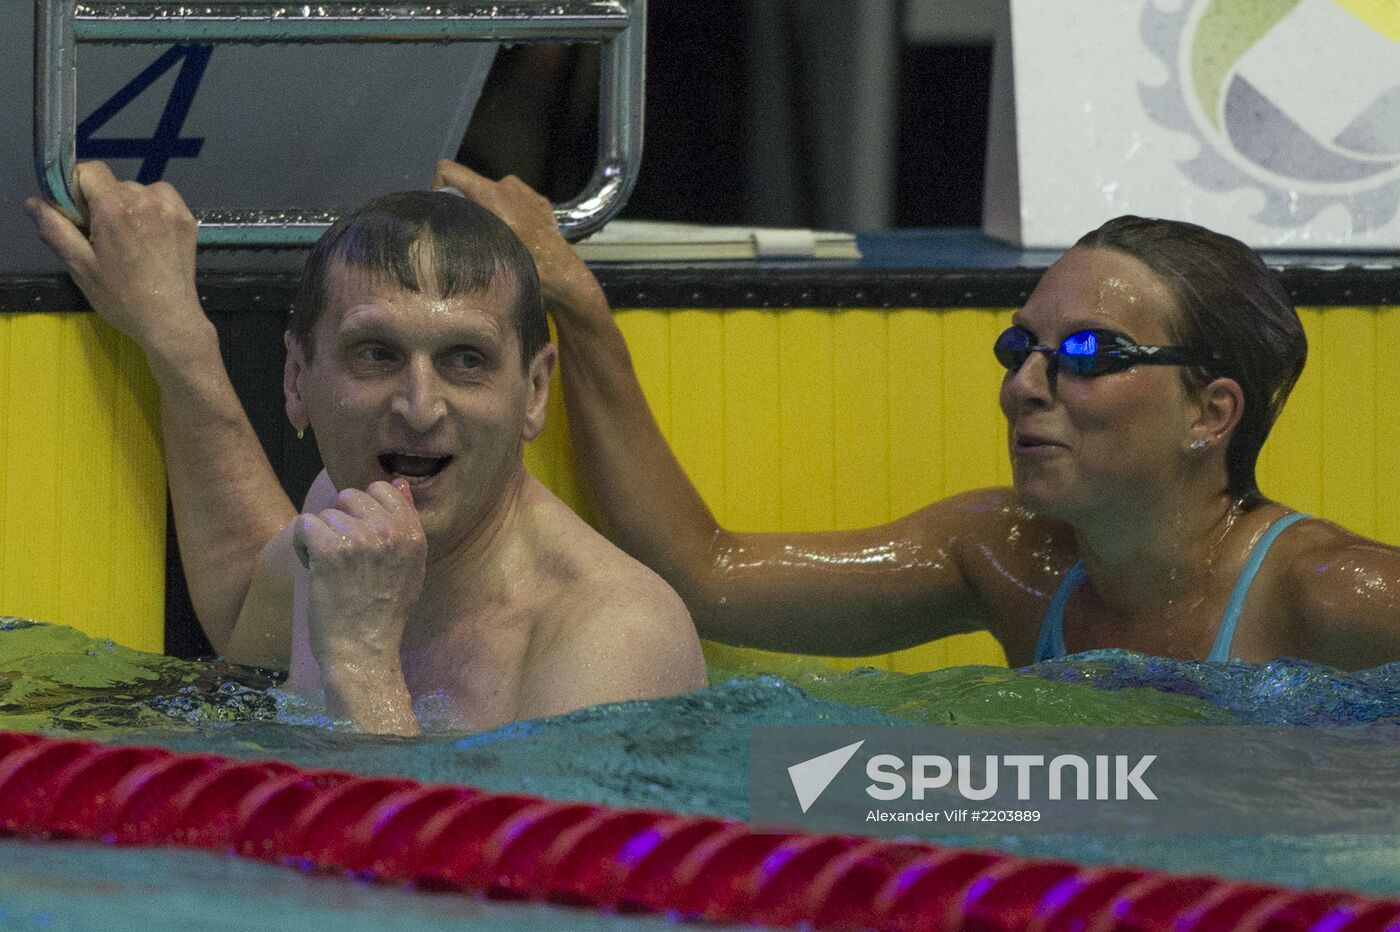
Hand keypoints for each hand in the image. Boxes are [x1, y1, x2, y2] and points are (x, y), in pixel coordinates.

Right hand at [26, 161, 204, 354]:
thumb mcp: (80, 265)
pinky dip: (151, 208)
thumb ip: (55, 228)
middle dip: (100, 203)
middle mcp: (146, 200)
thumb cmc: (121, 297)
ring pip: (136, 191)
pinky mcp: (187, 218)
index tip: (77, 214)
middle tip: (101, 237)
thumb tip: (34, 202)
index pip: (89, 171)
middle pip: (112, 184)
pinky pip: (161, 198)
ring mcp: (171, 208)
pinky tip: (148, 234)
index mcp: (117, 208)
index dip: (76, 188)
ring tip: (127, 240)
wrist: (169, 320)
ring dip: (126, 206)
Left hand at [292, 479, 426, 668]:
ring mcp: (361, 538)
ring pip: (325, 514)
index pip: (382, 488)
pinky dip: (302, 547)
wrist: (363, 651)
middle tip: (345, 559)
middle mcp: (390, 531)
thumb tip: (398, 481)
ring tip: (332, 571)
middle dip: (340, 523)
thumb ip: (404, 523)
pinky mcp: (330, 549)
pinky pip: (304, 525)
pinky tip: (314, 569)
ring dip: (321, 539)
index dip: (363, 512)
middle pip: (349, 496)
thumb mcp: (409, 566)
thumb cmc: (383, 613)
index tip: (362, 542)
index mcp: (413, 533)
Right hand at [432, 160, 604, 314]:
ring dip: (488, 214)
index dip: (437, 189)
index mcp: (492, 193)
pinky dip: (508, 217)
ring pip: (492, 197)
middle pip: (471, 188)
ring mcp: (526, 193)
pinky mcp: (539, 204)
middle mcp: (508, 185)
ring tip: (496, 242)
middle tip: (470, 237)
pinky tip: (517, 240)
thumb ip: (462, 227)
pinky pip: (513, 204)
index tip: (443, 214)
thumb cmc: (527, 265)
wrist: (565, 278)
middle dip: (466, 207)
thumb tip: (441, 223)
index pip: (447, 171)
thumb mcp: (483, 248)